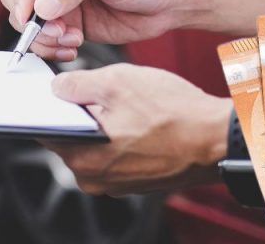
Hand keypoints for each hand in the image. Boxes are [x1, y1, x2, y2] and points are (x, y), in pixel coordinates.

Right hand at [1, 0, 197, 60]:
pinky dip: (53, 48)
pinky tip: (74, 47)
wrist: (170, 1)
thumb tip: (42, 6)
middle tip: (56, 32)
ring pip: (29, 22)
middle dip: (32, 19)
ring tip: (71, 40)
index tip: (30, 14)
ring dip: (44, 37)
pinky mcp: (68, 22)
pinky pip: (46, 38)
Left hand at [43, 64, 231, 195]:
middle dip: (81, 113)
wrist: (218, 139)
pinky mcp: (135, 181)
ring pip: (94, 144)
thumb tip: (57, 88)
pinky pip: (116, 154)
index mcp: (83, 157)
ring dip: (104, 124)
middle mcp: (95, 178)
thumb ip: (78, 84)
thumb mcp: (118, 81)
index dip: (49, 106)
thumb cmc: (174, 113)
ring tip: (129, 106)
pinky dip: (122, 136)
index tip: (56, 92)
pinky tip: (140, 120)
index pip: (46, 131)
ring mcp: (116, 183)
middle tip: (104, 92)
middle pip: (70, 137)